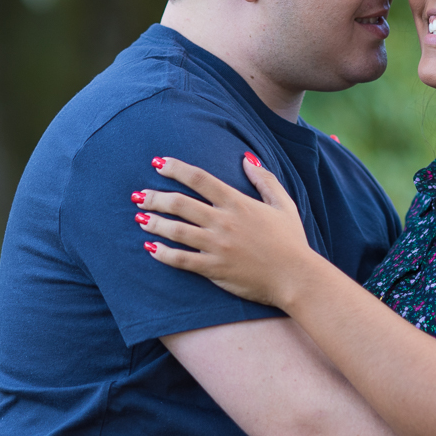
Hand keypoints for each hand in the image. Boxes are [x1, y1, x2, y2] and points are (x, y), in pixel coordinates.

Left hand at [136, 155, 322, 306]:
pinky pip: (182, 260)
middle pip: (180, 204)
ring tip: (139, 218)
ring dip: (154, 223)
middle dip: (155, 198)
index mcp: (238, 203)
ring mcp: (217, 246)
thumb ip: (264, 179)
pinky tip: (151, 248)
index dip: (175, 169)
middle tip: (139, 196)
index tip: (157, 163)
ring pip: (177, 231)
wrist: (296, 277)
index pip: (199, 179)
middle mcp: (224, 222)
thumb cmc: (291, 241)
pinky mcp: (214, 269)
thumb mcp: (283, 204)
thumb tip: (246, 159)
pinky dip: (163, 253)